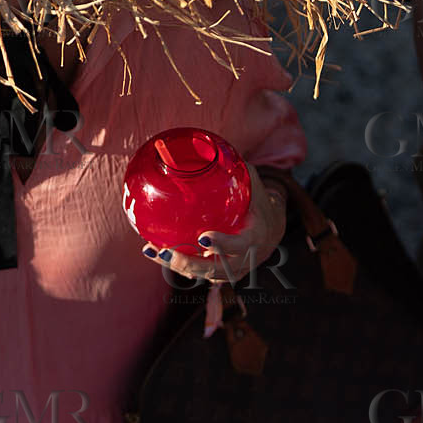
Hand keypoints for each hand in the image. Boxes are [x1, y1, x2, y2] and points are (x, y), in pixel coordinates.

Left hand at [137, 164, 286, 285]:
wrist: (272, 228)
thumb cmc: (257, 200)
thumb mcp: (252, 184)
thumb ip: (233, 170)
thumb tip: (206, 148)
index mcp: (256, 237)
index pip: (240, 244)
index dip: (222, 243)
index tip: (203, 237)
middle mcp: (244, 259)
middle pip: (215, 269)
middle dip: (189, 263)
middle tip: (166, 252)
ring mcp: (232, 270)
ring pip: (202, 274)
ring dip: (175, 266)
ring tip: (151, 250)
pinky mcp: (220, 274)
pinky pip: (196, 272)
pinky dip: (175, 264)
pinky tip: (152, 250)